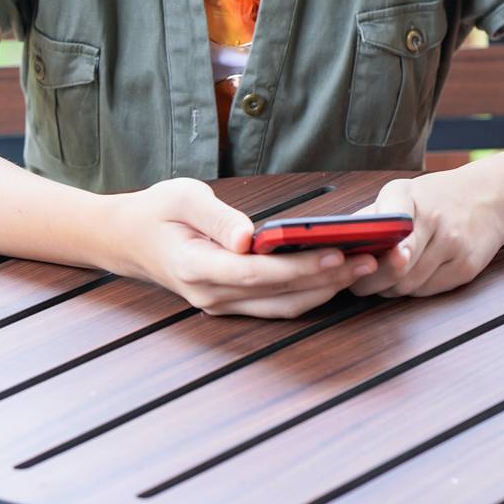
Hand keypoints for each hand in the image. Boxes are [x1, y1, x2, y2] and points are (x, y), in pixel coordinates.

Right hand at [116, 177, 379, 318]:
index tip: (339, 253)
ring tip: (368, 265)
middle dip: (330, 279)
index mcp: (196, 267)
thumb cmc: (158, 210)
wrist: (129, 239)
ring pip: (284, 306)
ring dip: (328, 290)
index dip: (301, 267)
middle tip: (374, 258)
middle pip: (280, 294)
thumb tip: (248, 237)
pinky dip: (311, 292)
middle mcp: (211, 295)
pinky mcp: (233, 304)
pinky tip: (339, 274)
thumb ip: (216, 217)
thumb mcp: (181, 197)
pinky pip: (278, 305)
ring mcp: (222, 305)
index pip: (257, 272)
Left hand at [348, 168, 503, 299]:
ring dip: (389, 288)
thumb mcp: (403, 193)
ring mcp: (453, 244)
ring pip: (408, 284)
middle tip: (355, 282)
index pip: (387, 222)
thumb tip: (339, 245)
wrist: (491, 196)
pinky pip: (427, 291)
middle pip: (393, 266)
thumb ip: (373, 217)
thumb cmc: (437, 197)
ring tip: (380, 280)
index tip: (360, 260)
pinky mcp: (467, 267)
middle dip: (369, 280)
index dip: (372, 246)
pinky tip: (407, 279)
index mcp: (408, 195)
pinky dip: (412, 291)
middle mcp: (434, 218)